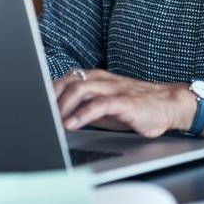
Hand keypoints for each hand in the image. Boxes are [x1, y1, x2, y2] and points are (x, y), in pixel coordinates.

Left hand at [52, 69, 193, 138]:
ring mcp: (114, 89)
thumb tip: (58, 116)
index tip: (34, 105)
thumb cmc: (136, 107)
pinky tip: (71, 125)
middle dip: (51, 98)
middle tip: (40, 115)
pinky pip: (99, 104)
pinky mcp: (125, 102)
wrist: (169, 105)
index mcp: (97, 78)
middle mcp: (103, 80)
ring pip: (81, 88)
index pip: (66, 79)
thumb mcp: (105, 105)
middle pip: (69, 81)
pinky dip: (82, 115)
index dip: (48, 91)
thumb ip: (84, 106)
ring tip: (51, 121)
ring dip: (62, 106)